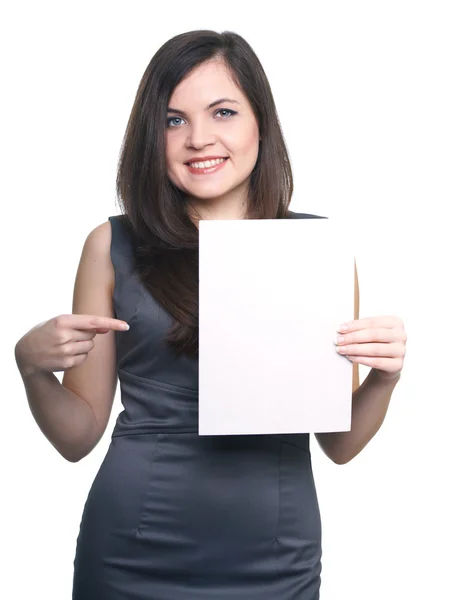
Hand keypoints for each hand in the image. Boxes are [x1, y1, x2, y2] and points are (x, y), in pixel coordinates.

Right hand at [15, 314, 129, 375]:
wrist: (26, 353)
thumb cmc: (46, 333)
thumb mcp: (60, 322)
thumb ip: (83, 323)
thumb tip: (105, 328)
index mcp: (62, 320)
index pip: (93, 321)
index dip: (112, 323)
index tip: (126, 326)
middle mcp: (64, 335)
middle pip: (92, 334)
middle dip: (86, 334)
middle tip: (69, 335)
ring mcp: (66, 350)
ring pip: (90, 346)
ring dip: (83, 345)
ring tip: (65, 345)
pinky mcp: (67, 363)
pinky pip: (85, 357)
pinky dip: (79, 356)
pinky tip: (64, 354)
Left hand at [335, 316, 406, 379]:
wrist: (387, 363)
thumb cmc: (377, 343)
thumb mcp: (371, 332)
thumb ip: (360, 328)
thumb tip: (342, 329)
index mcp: (396, 322)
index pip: (372, 322)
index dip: (354, 325)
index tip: (340, 328)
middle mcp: (401, 335)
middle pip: (373, 335)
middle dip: (353, 337)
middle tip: (338, 340)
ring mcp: (401, 350)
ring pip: (374, 349)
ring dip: (354, 349)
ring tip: (341, 349)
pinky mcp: (397, 365)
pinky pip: (376, 362)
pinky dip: (361, 359)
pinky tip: (350, 357)